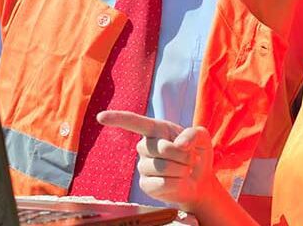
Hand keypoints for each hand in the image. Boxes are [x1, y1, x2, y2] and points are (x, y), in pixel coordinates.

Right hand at [96, 110, 216, 212]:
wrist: (199, 180)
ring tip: (185, 170)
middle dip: (183, 154)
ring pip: (162, 167)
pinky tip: (179, 182)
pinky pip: (161, 184)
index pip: (133, 122)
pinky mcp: (145, 185)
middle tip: (190, 158)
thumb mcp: (202, 137)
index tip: (100, 117)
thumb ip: (193, 134)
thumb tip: (179, 143)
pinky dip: (177, 183)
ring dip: (182, 169)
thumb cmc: (196, 154)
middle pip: (161, 148)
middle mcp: (145, 147)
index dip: (117, 119)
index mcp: (155, 130)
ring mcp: (143, 166)